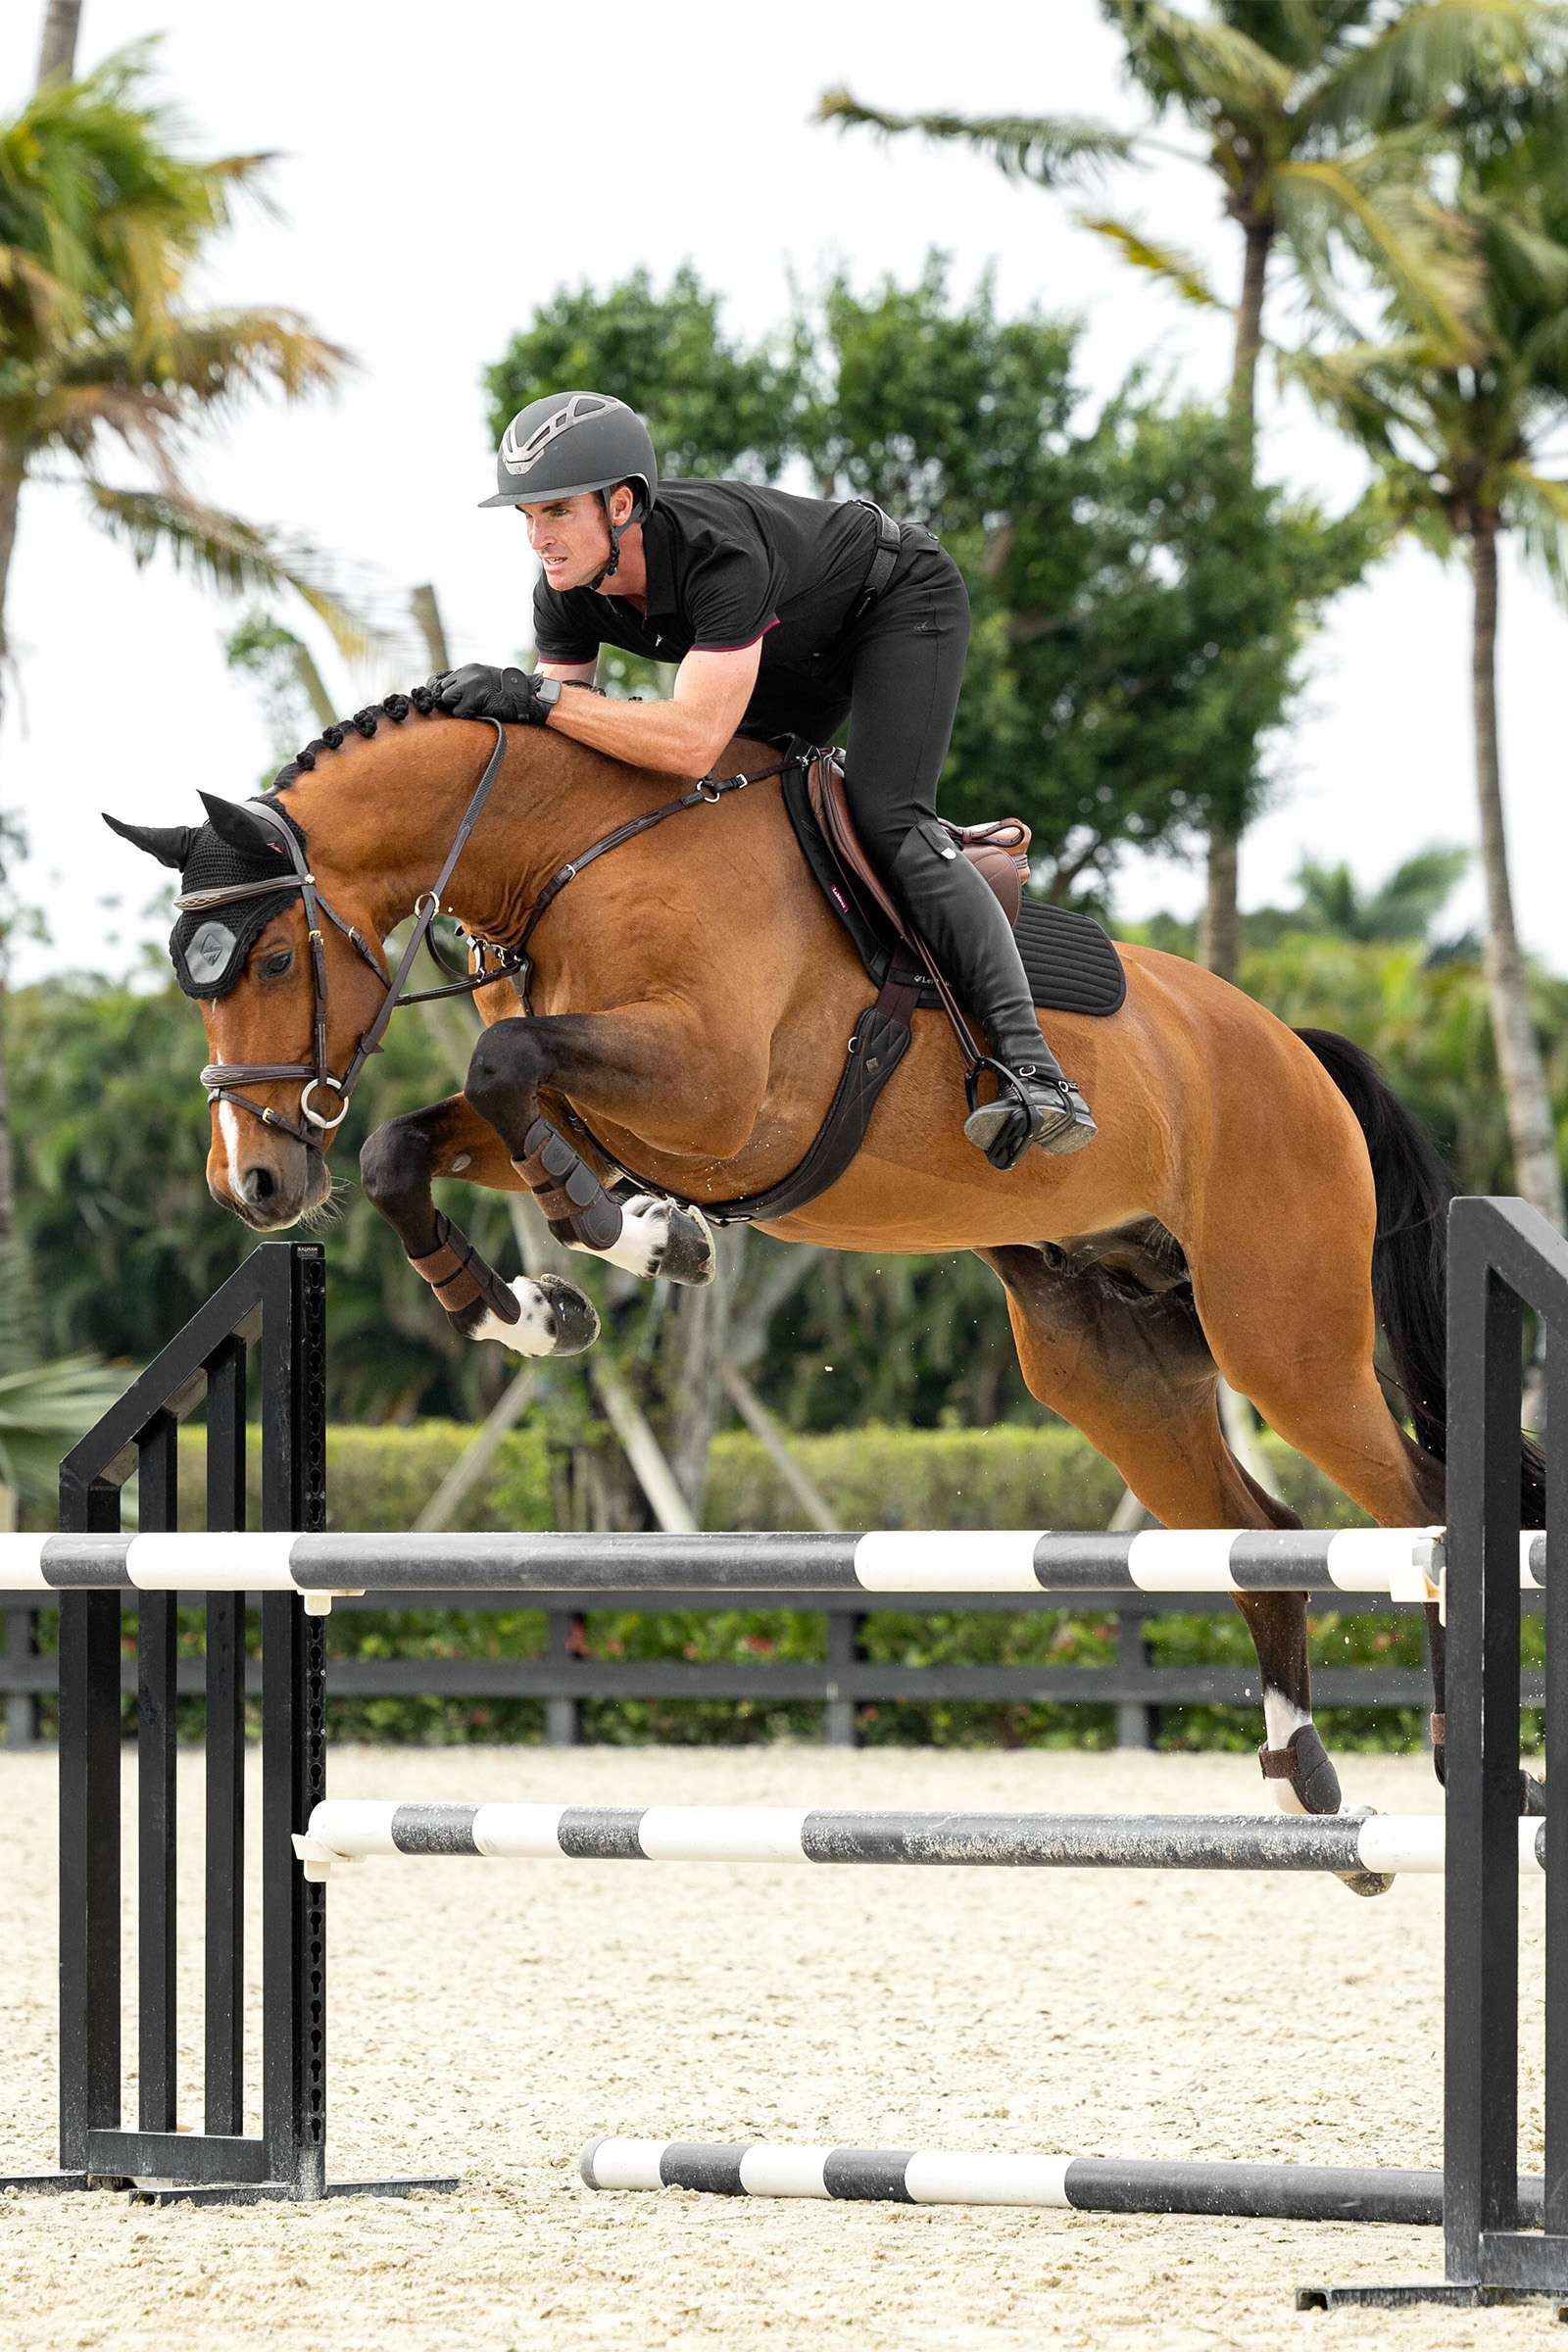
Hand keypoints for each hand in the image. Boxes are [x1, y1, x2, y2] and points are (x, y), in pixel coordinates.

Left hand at [429, 665, 548, 725]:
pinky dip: (467, 716)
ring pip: (448, 700)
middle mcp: (469, 672)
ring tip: (476, 709)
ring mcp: (472, 684)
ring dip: (459, 708)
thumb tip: (447, 692)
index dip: (451, 693)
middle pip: (444, 690)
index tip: (457, 701)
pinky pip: (459, 711)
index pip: (446, 680)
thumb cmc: (508, 694)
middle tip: (469, 707)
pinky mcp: (475, 697)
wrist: (527, 698)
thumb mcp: (487, 681)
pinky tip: (481, 713)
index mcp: (471, 668)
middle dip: (453, 700)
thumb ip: (469, 682)